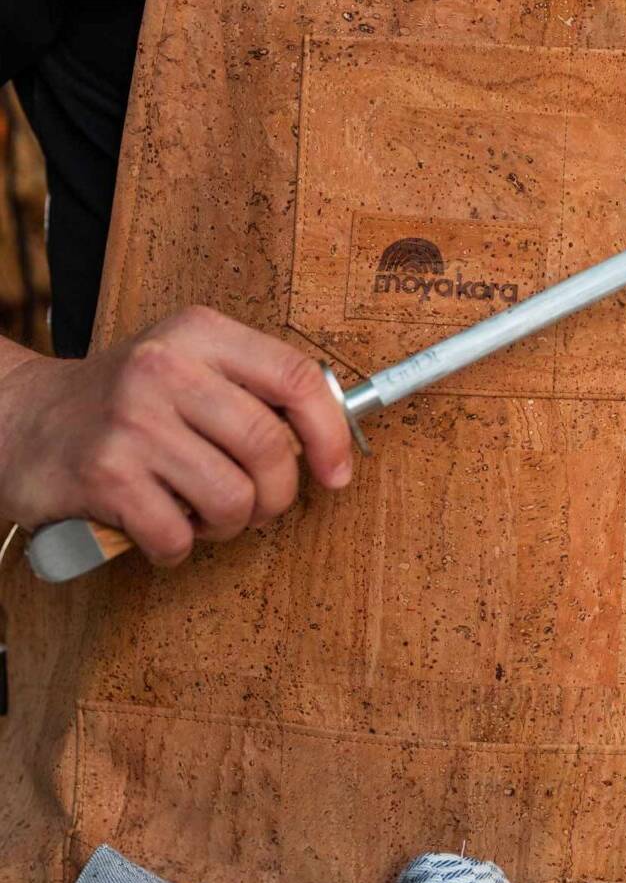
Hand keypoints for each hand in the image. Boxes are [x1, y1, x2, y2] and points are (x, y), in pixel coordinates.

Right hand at [0, 306, 353, 565]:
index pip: (296, 378)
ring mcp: (132, 422)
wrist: (20, 417)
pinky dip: (179, 548)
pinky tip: (161, 531)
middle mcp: (165, 369)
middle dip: (277, 494)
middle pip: (270, 447)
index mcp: (200, 334)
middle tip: (258, 504)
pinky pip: (177, 535)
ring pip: (232, 498)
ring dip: (229, 524)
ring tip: (204, 514)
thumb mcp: (190, 365)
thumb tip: (332, 439)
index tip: (336, 473)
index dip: (330, 434)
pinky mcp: (102, 475)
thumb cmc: (126, 402)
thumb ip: (254, 389)